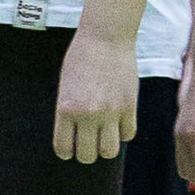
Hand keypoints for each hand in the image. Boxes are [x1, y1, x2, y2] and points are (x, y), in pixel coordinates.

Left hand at [53, 28, 135, 166]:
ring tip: (104, 137)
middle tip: (88, 144)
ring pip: (110, 151)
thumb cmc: (81, 58)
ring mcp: (111, 112)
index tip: (70, 149)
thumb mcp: (65, 86)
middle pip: (88, 155)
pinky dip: (123, 133)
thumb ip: (68, 111)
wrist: (106, 38)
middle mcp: (88, 114)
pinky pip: (129, 134)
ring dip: (106, 147)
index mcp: (65, 109)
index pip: (64, 147)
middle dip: (86, 153)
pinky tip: (119, 123)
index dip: (67, 152)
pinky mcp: (130, 106)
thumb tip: (75, 136)